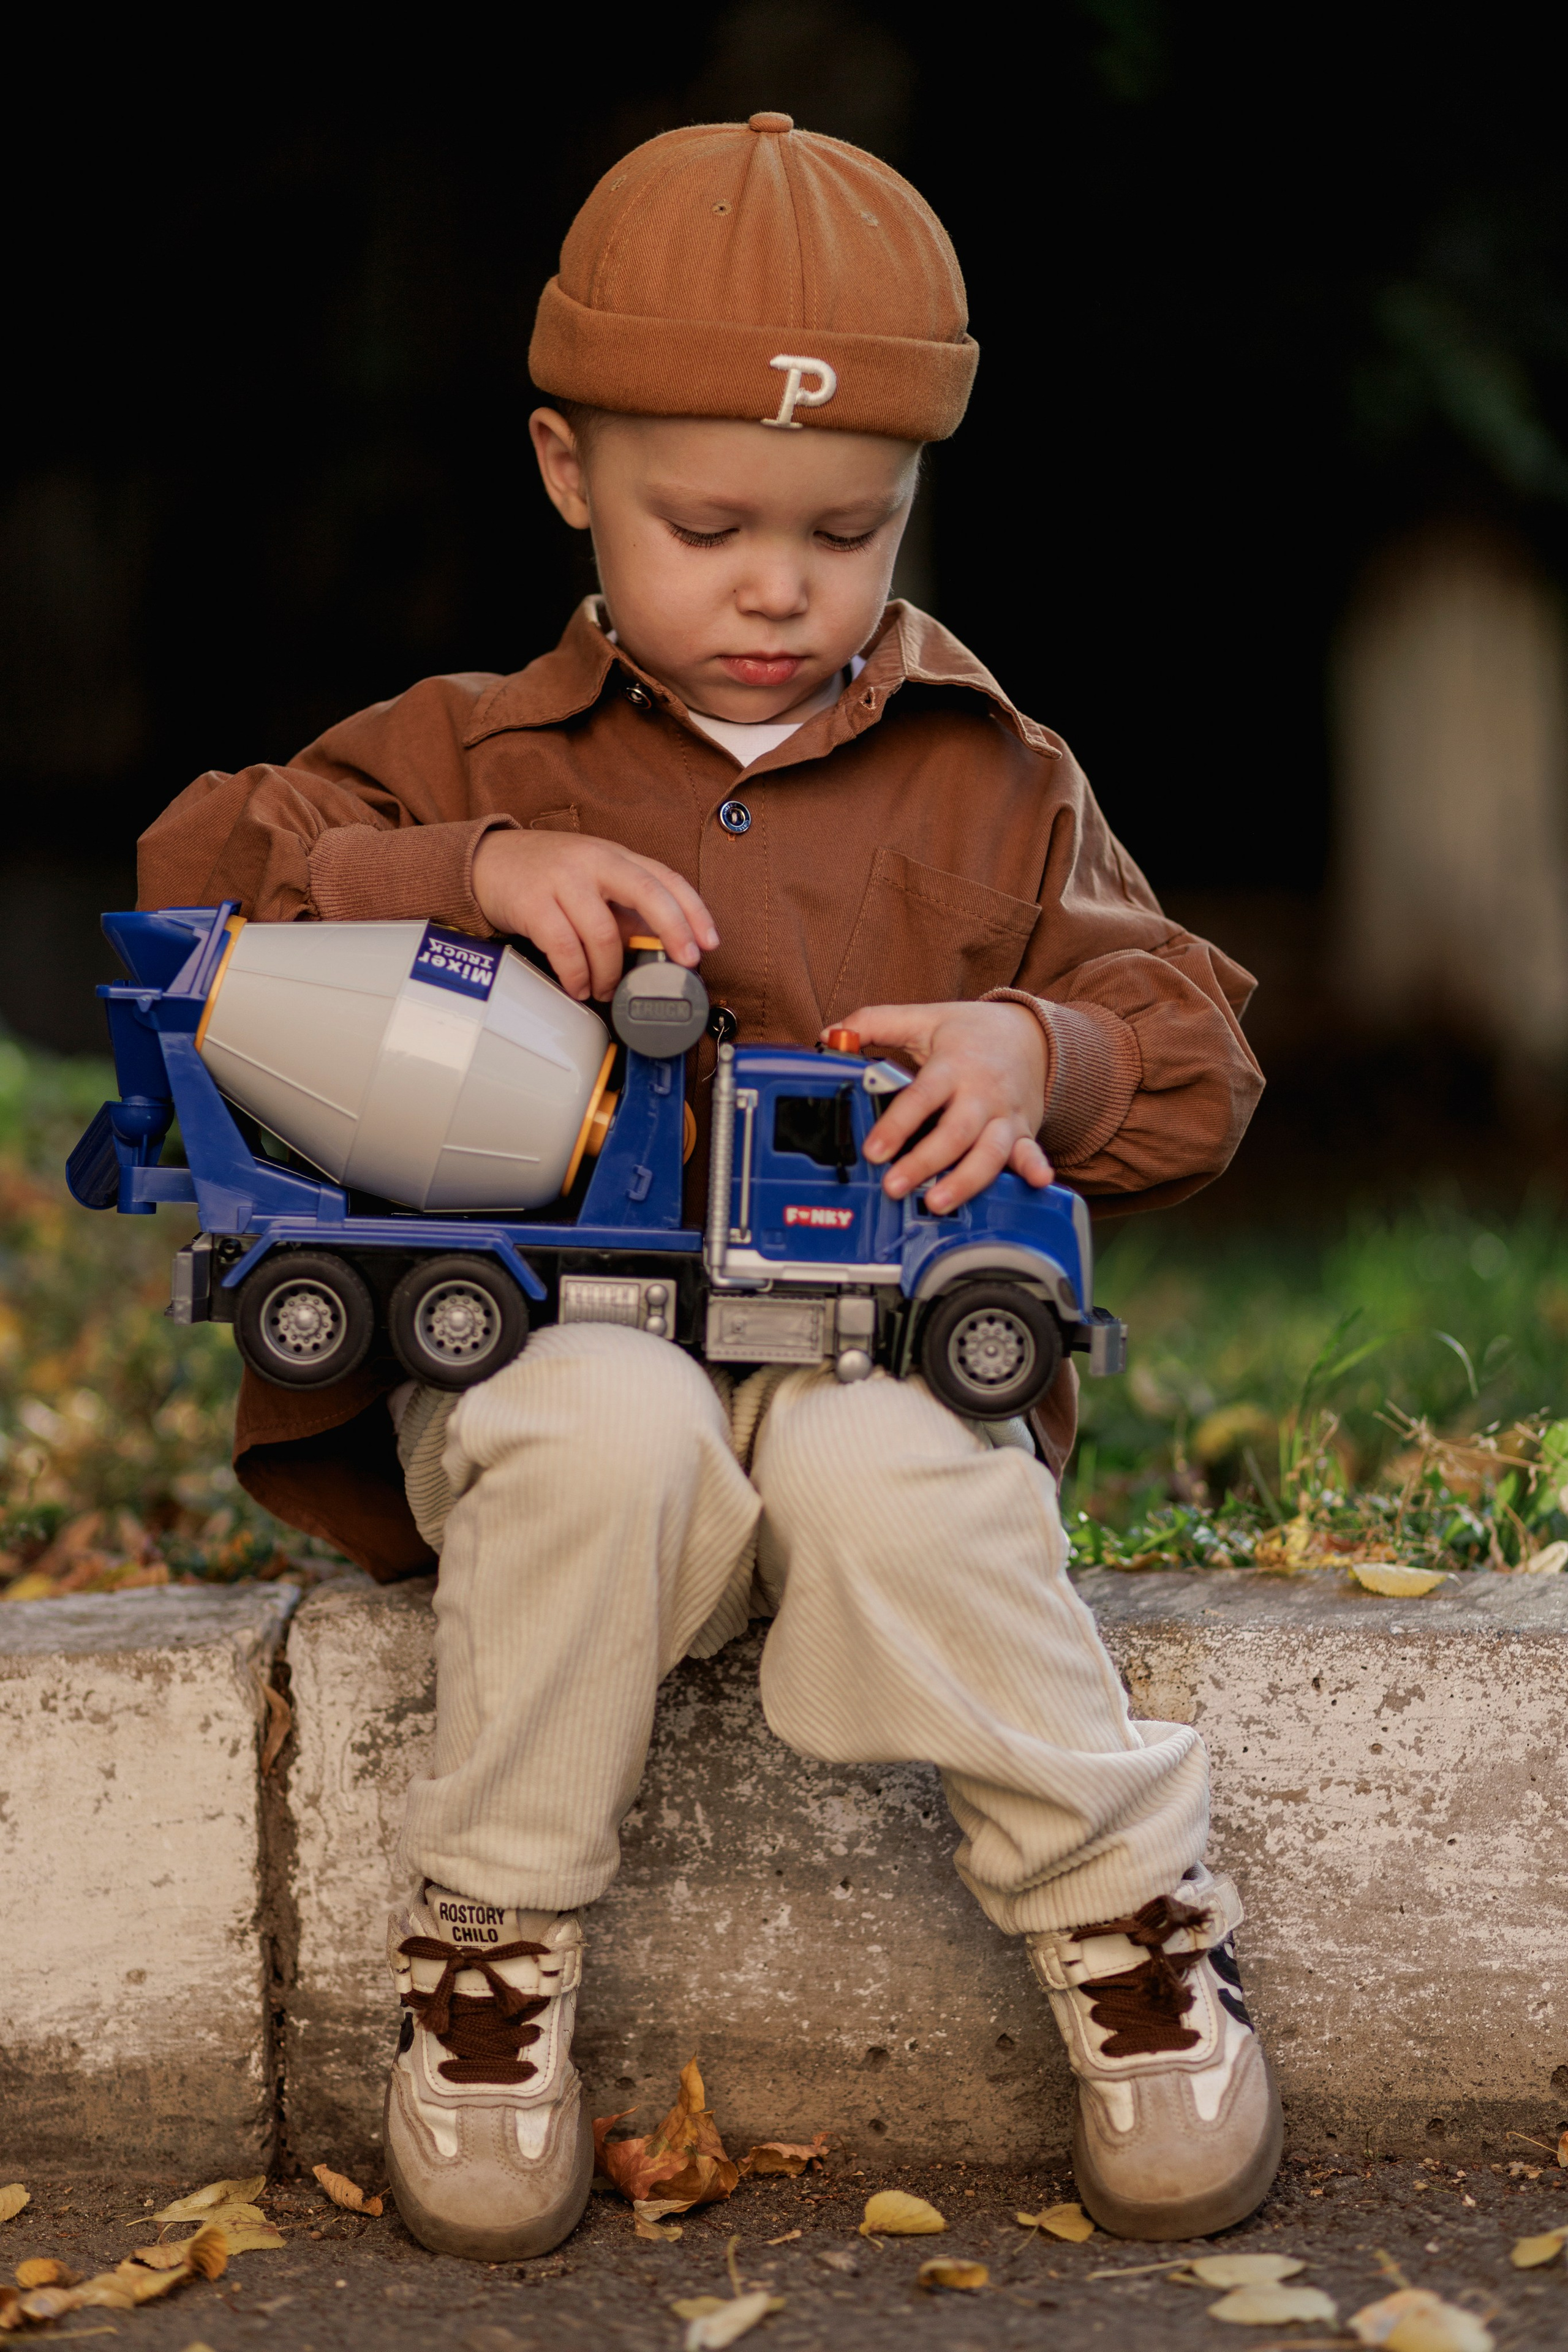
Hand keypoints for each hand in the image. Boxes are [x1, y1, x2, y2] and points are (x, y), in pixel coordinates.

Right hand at [472, 830, 718, 1000]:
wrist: (485, 862)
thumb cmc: (546, 876)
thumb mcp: (591, 880)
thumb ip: (624, 909)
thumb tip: (661, 949)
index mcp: (614, 856)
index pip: (666, 878)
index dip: (694, 911)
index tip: (709, 943)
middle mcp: (593, 861)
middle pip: (647, 893)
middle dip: (673, 931)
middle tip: (681, 965)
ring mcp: (562, 879)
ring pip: (604, 933)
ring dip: (611, 972)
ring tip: (607, 989)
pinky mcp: (532, 902)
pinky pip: (565, 949)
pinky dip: (577, 976)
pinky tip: (578, 986)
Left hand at [834, 999, 1053, 1211]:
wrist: (1030, 1033)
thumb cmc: (970, 1031)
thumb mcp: (923, 1019)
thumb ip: (874, 1023)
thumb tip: (830, 1034)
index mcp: (952, 1065)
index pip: (921, 1097)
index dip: (897, 1125)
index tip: (873, 1152)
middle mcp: (981, 1092)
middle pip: (955, 1132)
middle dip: (925, 1162)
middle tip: (895, 1186)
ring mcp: (1005, 1114)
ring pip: (990, 1152)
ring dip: (966, 1180)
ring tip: (937, 1203)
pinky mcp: (1024, 1130)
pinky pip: (1031, 1151)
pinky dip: (1036, 1167)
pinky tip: (1037, 1182)